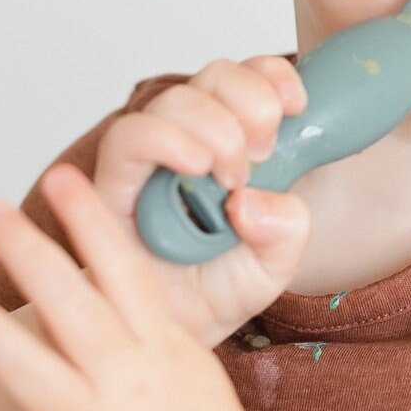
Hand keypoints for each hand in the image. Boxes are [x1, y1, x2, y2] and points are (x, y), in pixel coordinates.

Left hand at [0, 163, 270, 410]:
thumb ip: (143, 316)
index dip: (92, 221)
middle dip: (27, 251)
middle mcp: (127, 384)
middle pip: (70, 306)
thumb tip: (98, 262)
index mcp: (165, 348)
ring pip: (27, 371)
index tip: (65, 177)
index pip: (126, 270)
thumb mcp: (190, 359)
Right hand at [92, 56, 311, 347]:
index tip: (297, 104)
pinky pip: (131, 136)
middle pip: (215, 76)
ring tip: (230, 177)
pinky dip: (168, 140)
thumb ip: (288, 230)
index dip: (273, 76)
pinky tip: (195, 167)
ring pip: (177, 99)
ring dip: (215, 126)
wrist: (168, 334)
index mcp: (236, 145)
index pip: (250, 80)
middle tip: (263, 154)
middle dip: (250, 102)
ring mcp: (151, 157)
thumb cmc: (216, 290)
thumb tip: (254, 202)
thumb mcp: (274, 264)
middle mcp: (191, 140)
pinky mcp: (113, 179)